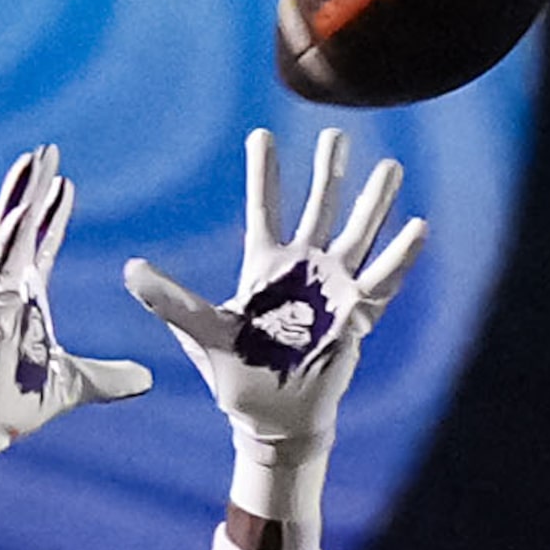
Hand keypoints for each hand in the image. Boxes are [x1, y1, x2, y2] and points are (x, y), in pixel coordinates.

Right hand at [0, 145, 152, 458]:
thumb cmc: (15, 406)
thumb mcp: (77, 384)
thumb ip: (110, 378)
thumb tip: (147, 378)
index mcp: (24, 301)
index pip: (40, 247)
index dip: (52, 215)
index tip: (66, 183)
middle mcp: (6, 292)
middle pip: (19, 227)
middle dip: (32, 188)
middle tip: (47, 151)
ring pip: (7, 234)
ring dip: (20, 195)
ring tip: (34, 160)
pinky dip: (10, 238)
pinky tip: (22, 211)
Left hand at [123, 128, 427, 459]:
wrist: (274, 417)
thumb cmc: (237, 376)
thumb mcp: (202, 333)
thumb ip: (171, 301)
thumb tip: (130, 271)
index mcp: (264, 266)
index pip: (265, 207)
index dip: (264, 172)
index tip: (261, 133)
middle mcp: (302, 269)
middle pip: (320, 208)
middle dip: (329, 172)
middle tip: (336, 133)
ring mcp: (333, 288)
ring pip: (357, 235)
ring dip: (373, 203)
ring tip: (390, 167)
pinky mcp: (356, 315)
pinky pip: (382, 280)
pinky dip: (400, 256)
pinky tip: (419, 226)